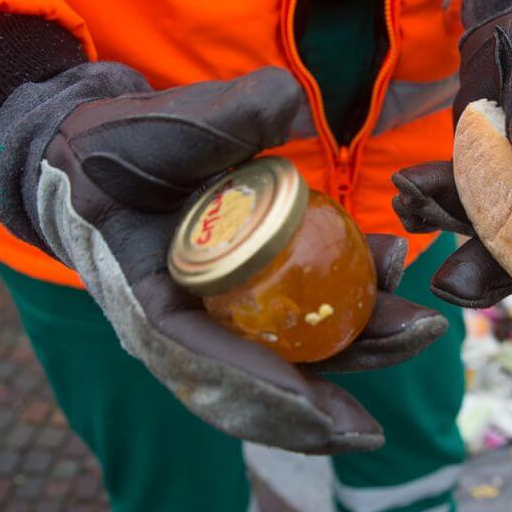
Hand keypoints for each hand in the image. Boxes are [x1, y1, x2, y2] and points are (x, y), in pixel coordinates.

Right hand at [0, 64, 446, 452]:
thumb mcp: (164, 126)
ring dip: (352, 352)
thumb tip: (295, 100)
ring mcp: (208, 322)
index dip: (268, 391)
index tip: (328, 411)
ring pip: (283, 362)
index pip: (206, 364)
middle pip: (257, 383)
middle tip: (394, 389)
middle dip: (326, 399)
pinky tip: (386, 285)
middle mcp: (178, 330)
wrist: (95, 154)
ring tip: (416, 327)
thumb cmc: (121, 146)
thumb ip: (228, 116)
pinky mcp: (233, 305)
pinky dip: (339, 320)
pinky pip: (289, 332)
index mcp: (147, 302)